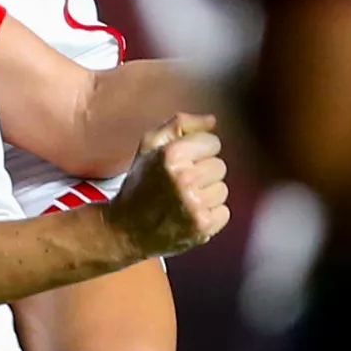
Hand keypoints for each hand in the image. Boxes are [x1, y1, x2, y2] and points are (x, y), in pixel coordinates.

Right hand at [106, 119, 233, 259]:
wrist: (126, 229)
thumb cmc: (140, 184)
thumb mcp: (149, 146)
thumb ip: (180, 125)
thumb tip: (212, 121)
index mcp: (172, 154)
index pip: (213, 142)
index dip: (198, 151)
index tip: (182, 163)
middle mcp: (185, 178)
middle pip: (220, 166)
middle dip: (203, 173)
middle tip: (181, 184)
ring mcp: (195, 205)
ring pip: (222, 190)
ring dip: (207, 195)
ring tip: (184, 201)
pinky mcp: (202, 226)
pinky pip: (224, 213)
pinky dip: (210, 216)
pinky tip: (189, 215)